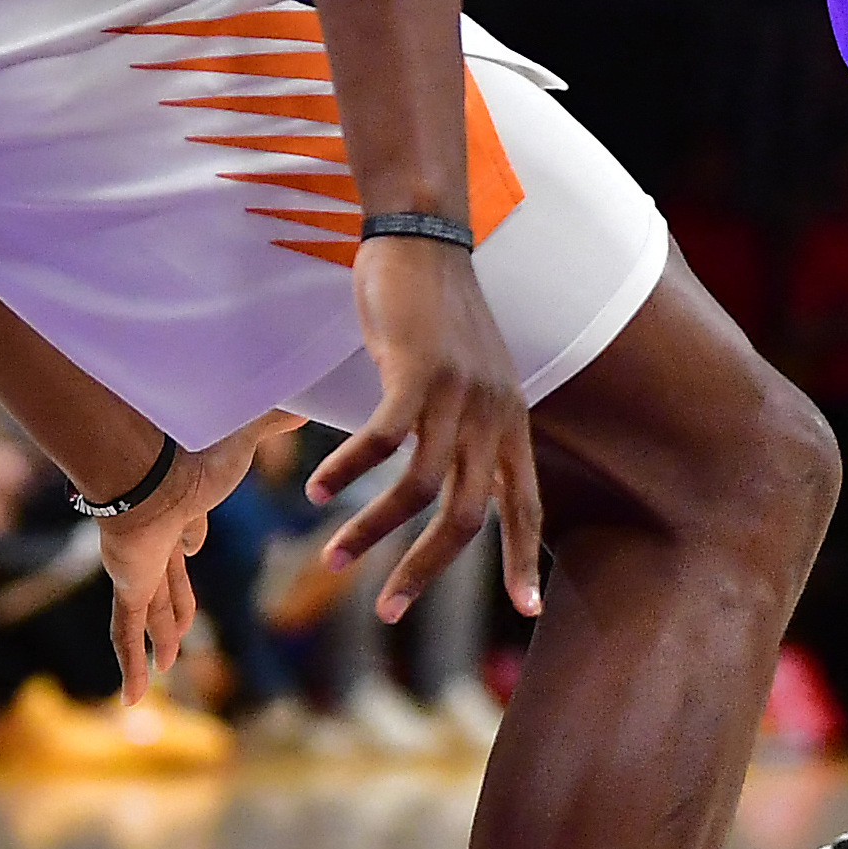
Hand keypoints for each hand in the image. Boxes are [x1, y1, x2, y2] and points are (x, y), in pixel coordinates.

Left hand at [101, 414, 274, 704]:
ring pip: (150, 611)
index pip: (186, 531)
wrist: (148, 466)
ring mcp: (138, 565)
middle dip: (175, 604)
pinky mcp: (128, 585)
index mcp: (182, 505)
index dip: (189, 541)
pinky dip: (130, 667)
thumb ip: (271, 423)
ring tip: (164, 664)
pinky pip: (126, 634)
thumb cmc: (195, 452)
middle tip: (180, 627)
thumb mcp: (244, 442)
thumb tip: (307, 400)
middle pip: (169, 580)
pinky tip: (131, 698)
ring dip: (159, 638)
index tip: (191, 545)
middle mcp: (157, 537)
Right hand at [313, 236, 544, 622]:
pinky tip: (318, 490)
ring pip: (418, 488)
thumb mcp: (467, 377)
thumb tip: (443, 477)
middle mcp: (492, 414)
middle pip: (469, 516)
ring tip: (332, 560)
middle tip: (388, 611)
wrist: (424, 236)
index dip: (526, 559)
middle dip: (427, 570)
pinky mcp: (416, 370)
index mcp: (511, 421)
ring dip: (372, 532)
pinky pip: (382, 440)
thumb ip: (465, 427)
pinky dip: (349, 472)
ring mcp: (456, 392)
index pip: (528, 505)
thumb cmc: (436, 311)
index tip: (529, 610)